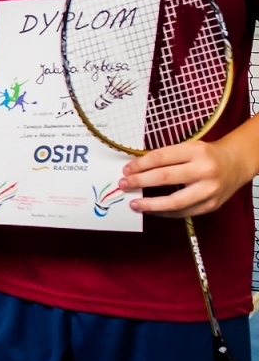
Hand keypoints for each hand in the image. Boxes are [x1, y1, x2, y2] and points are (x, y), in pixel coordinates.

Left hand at [121, 139, 251, 217]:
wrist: (236, 164)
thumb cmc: (206, 155)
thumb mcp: (188, 147)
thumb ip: (166, 157)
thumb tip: (136, 169)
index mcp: (196, 151)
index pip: (161, 158)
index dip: (140, 165)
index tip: (126, 170)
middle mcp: (204, 170)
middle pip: (164, 178)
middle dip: (140, 182)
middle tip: (124, 185)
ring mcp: (209, 190)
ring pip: (174, 201)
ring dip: (150, 204)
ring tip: (134, 204)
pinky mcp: (211, 205)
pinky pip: (183, 212)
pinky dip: (164, 212)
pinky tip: (152, 209)